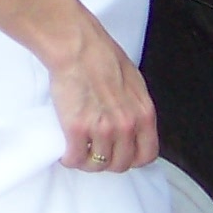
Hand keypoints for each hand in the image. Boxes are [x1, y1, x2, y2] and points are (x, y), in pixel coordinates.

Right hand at [50, 19, 157, 174]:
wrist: (77, 47)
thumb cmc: (102, 57)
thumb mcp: (134, 83)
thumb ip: (136, 109)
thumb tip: (132, 127)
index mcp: (144, 114)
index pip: (146, 155)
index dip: (132, 158)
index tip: (121, 154)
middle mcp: (126, 126)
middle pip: (121, 164)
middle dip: (108, 161)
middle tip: (96, 151)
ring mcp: (102, 130)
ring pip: (97, 165)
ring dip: (87, 161)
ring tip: (79, 150)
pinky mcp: (76, 130)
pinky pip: (75, 159)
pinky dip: (69, 159)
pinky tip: (66, 151)